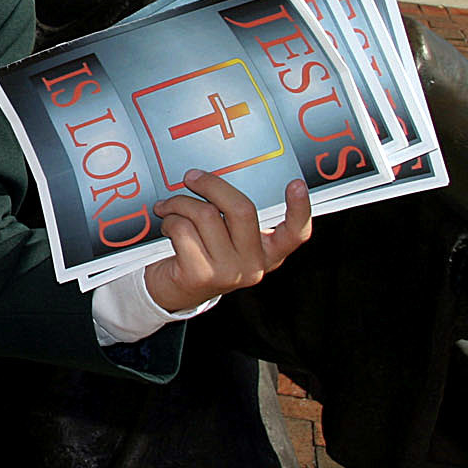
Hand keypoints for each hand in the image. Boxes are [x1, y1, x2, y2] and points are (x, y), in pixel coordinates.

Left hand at [143, 171, 310, 312]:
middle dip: (211, 185)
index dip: (300, 210)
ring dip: (179, 203)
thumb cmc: (200, 252)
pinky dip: (169, 220)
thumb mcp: (226, 237)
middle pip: (241, 209)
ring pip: (205, 215)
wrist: (172, 289)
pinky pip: (182, 228)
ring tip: (169, 208)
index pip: (295, 234)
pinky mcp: (200, 275)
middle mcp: (254, 265)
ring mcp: (229, 272)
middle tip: (191, 177)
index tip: (297, 185)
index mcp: (267, 252)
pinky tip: (167, 226)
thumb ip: (232, 215)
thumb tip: (213, 177)